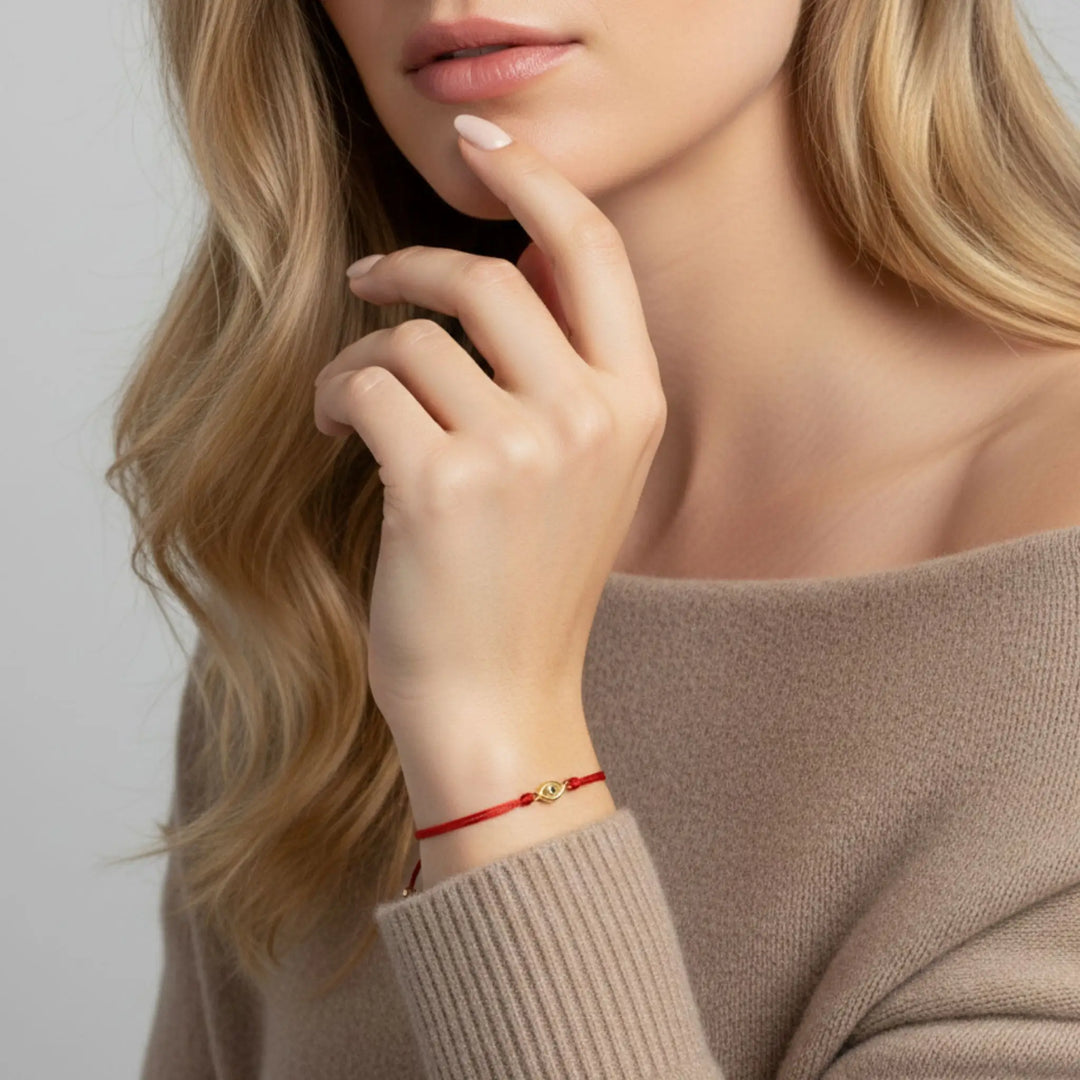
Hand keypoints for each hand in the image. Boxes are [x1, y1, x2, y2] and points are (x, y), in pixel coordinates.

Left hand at [312, 119, 666, 782]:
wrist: (501, 702)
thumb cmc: (527, 587)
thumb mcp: (580, 474)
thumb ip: (564, 370)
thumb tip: (512, 258)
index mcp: (634, 407)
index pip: (593, 250)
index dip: (534, 179)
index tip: (482, 144)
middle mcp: (590, 417)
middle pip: (487, 275)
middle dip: (412, 268)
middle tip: (368, 281)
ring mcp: (521, 449)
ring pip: (415, 336)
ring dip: (364, 353)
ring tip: (350, 397)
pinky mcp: (442, 482)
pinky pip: (366, 383)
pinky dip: (335, 393)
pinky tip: (332, 426)